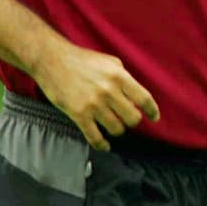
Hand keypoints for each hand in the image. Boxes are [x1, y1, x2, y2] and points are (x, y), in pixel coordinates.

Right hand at [33, 42, 159, 150]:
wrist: (51, 60)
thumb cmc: (82, 60)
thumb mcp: (110, 62)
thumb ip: (125, 78)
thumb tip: (135, 96)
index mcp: (119, 76)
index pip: (144, 99)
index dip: (152, 111)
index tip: (154, 118)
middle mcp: (109, 91)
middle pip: (132, 118)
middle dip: (132, 121)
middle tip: (127, 119)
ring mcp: (93, 104)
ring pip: (116, 129)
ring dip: (117, 130)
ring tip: (114, 126)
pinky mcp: (78, 114)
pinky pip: (95, 137)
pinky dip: (102, 144)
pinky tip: (105, 145)